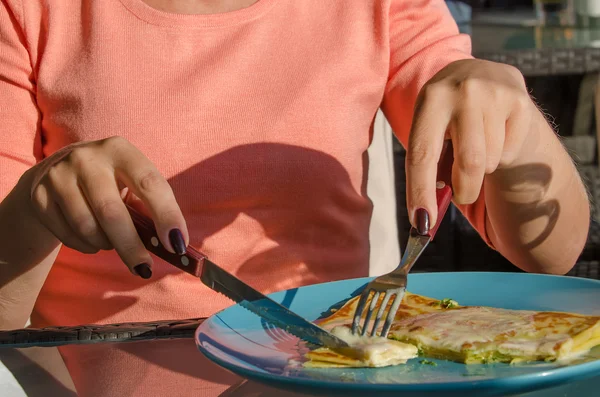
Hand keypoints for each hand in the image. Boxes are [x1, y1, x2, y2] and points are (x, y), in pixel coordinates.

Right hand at [19, 136, 187, 277]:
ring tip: (113, 241)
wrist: (54, 174)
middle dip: (131, 246)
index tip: (177, 244)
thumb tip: (173, 245)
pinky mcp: (39, 196)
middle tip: (144, 268)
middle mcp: (87, 158)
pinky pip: (69, 236)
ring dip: (107, 244)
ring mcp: (59, 175)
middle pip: (111, 211)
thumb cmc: (109, 183)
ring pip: (88, 227)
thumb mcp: (129, 184)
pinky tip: (91, 237)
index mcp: (120, 150)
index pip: (149, 183)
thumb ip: (148, 209)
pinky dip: (87, 245)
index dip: (166, 215)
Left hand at [406, 59, 535, 231]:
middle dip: (465, 190)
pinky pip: (510, 151)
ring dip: (483, 168)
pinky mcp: (520, 101)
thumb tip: (426, 219)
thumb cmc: (447, 117)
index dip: (420, 191)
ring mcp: (494, 93)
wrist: (481, 74)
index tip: (422, 222)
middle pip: (469, 163)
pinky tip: (496, 134)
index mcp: (430, 100)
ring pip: (491, 159)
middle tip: (462, 195)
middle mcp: (463, 91)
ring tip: (476, 147)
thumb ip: (430, 168)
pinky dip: (501, 155)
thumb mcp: (431, 131)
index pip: (422, 154)